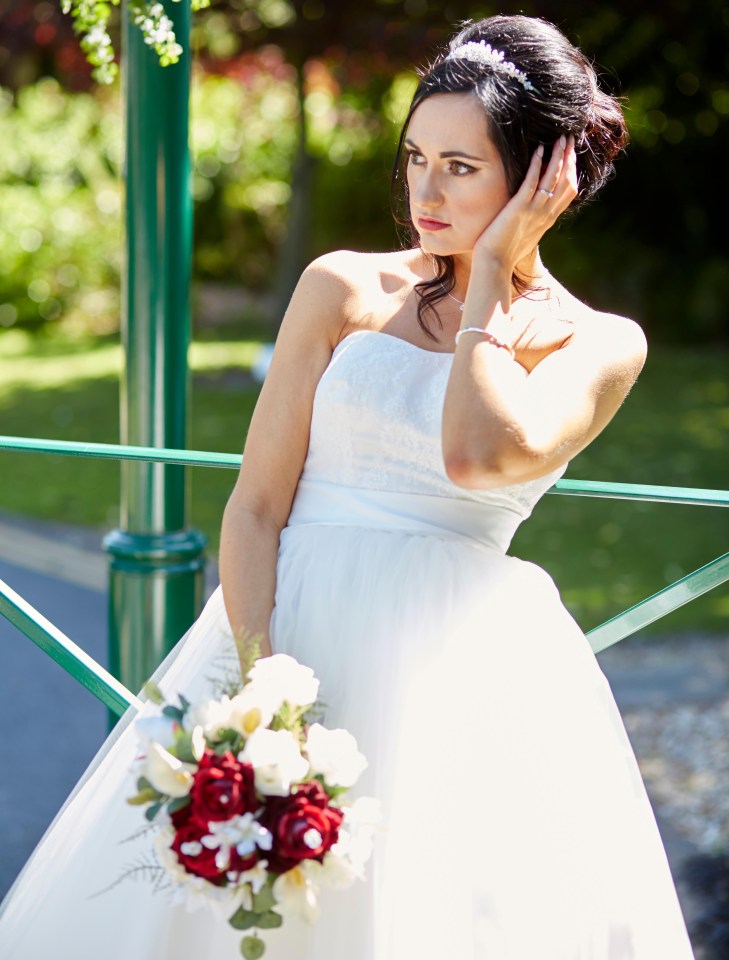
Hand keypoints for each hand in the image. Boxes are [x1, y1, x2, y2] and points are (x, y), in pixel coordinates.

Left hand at [472, 135, 577, 271]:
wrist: (494, 266)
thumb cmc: (504, 253)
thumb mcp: (525, 234)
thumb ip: (532, 220)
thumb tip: (531, 210)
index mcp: (548, 219)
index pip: (569, 191)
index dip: (572, 170)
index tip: (571, 154)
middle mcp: (546, 214)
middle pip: (566, 181)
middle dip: (570, 158)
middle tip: (570, 138)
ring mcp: (534, 211)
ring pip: (554, 179)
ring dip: (559, 155)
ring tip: (561, 137)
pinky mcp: (519, 209)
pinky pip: (532, 183)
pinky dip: (537, 165)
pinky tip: (539, 149)